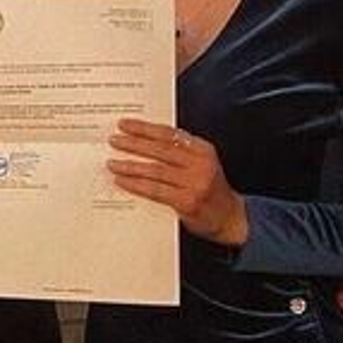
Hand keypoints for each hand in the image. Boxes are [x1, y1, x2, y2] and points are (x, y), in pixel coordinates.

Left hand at [107, 119, 247, 246]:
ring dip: (130, 166)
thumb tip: (143, 141)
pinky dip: (136, 185)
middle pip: (160, 150)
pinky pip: (155, 190)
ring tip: (113, 163)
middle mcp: (200, 164)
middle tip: (114, 141)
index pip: (169, 133)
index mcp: (202, 149)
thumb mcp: (200, 163)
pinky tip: (123, 182)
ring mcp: (194, 183)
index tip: (124, 124)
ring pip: (155, 170)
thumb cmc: (209, 188)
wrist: (229, 217)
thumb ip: (179, 152)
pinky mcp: (187, 202)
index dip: (144, 128)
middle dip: (133, 144)